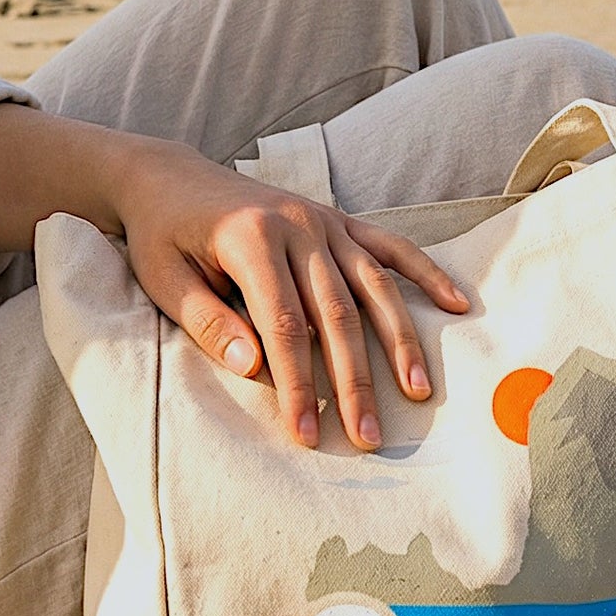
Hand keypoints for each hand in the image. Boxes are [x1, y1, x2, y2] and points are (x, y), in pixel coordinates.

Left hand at [110, 139, 466, 451]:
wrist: (167, 178)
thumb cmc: (160, 235)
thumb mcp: (163, 279)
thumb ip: (208, 322)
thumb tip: (253, 369)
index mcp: (250, 239)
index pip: (284, 326)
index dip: (298, 383)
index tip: (306, 432)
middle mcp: (296, 225)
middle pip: (336, 314)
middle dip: (353, 381)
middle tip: (367, 438)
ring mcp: (321, 219)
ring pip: (372, 285)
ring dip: (398, 341)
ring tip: (418, 391)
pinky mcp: (334, 219)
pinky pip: (388, 246)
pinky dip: (424, 273)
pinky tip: (455, 303)